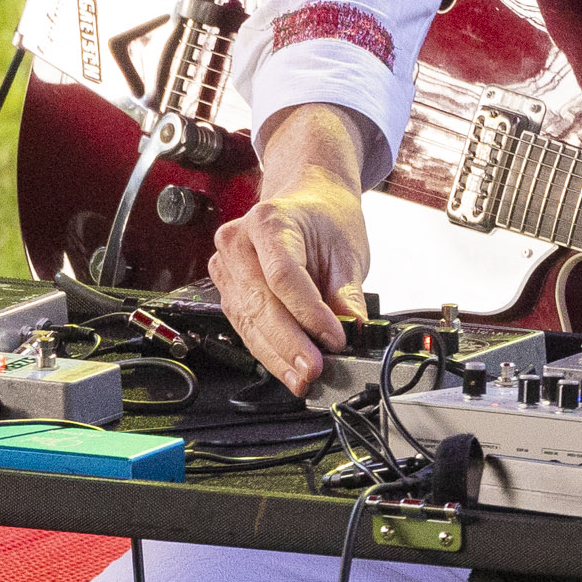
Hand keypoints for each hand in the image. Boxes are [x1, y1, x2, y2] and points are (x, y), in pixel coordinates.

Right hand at [211, 104, 375, 394]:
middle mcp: (238, 242)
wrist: (304, 201)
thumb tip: (355, 332)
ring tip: (303, 380)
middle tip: (314, 371)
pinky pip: (245, 326)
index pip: (284, 275)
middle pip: (260, 302)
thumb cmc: (324, 219)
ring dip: (277, 356)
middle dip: (290, 344)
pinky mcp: (226, 289)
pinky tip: (288, 369)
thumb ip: (347, 294)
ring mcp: (226, 266)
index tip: (336, 338)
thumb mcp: (346, 250)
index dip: (309, 313)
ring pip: (248, 321)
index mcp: (269, 221)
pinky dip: (268, 351)